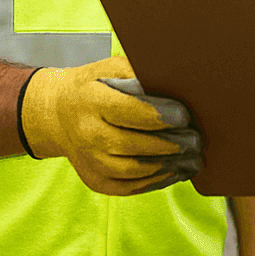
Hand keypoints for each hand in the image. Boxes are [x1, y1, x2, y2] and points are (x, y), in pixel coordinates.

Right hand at [20, 56, 202, 194]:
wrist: (58, 112)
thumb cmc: (95, 86)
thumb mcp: (113, 68)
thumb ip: (141, 75)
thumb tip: (177, 85)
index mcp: (91, 100)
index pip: (131, 111)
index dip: (162, 115)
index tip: (185, 116)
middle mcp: (86, 133)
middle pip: (134, 145)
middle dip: (171, 145)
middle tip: (196, 141)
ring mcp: (88, 161)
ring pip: (133, 171)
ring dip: (167, 167)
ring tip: (191, 160)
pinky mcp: (94, 180)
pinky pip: (128, 187)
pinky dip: (155, 182)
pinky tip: (174, 172)